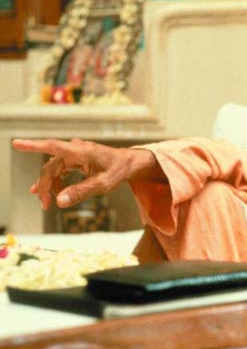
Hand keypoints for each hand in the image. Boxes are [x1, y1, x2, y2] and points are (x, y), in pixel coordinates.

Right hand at [11, 138, 161, 209]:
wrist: (128, 163)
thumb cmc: (118, 171)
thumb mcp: (102, 185)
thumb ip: (81, 192)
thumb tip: (59, 201)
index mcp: (80, 151)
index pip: (52, 146)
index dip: (33, 146)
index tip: (16, 143)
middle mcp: (74, 150)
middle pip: (50, 167)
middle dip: (45, 186)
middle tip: (45, 205)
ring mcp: (74, 154)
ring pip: (54, 169)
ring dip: (50, 185)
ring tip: (47, 202)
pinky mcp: (76, 159)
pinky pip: (60, 169)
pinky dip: (57, 181)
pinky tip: (54, 192)